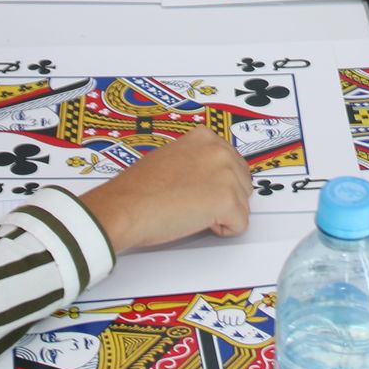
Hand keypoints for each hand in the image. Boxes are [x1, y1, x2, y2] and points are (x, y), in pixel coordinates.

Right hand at [77, 128, 250, 250]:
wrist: (125, 207)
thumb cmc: (139, 189)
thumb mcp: (170, 157)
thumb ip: (195, 159)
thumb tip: (208, 175)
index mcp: (204, 138)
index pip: (234, 163)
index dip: (218, 183)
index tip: (203, 191)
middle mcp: (218, 151)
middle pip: (243, 183)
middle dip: (225, 199)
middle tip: (195, 205)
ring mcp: (225, 175)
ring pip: (242, 205)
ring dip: (222, 215)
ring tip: (192, 212)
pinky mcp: (226, 201)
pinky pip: (240, 225)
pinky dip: (224, 231)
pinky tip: (198, 223)